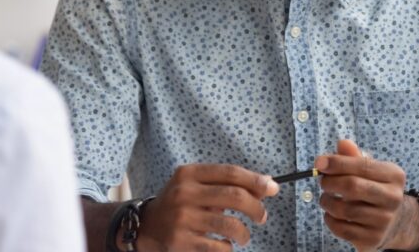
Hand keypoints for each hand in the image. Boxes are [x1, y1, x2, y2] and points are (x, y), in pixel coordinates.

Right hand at [136, 163, 279, 251]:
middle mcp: (184, 193)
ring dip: (245, 232)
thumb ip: (225, 183)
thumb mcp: (196, 184)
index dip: (255, 180)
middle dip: (256, 207)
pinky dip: (228, 247)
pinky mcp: (182, 242)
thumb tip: (265, 185)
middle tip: (262, 216)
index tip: (272, 188)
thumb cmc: (180, 203)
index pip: (230, 173)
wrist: (146, 227)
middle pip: (234, 196)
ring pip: (230, 225)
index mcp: (189, 174)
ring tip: (244, 235)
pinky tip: (224, 244)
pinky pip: (219, 247)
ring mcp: (182, 219)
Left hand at [315, 140, 412, 251]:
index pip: (362, 165)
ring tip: (325, 198)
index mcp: (394, 175)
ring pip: (344, 210)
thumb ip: (353, 156)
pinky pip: (342, 229)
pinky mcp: (373, 239)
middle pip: (352, 187)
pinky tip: (331, 214)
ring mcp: (384, 221)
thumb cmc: (374, 187)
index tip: (319, 162)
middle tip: (322, 182)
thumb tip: (343, 144)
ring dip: (327, 202)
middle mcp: (393, 198)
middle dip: (330, 182)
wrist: (394, 221)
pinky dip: (330, 220)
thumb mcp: (369, 169)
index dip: (337, 163)